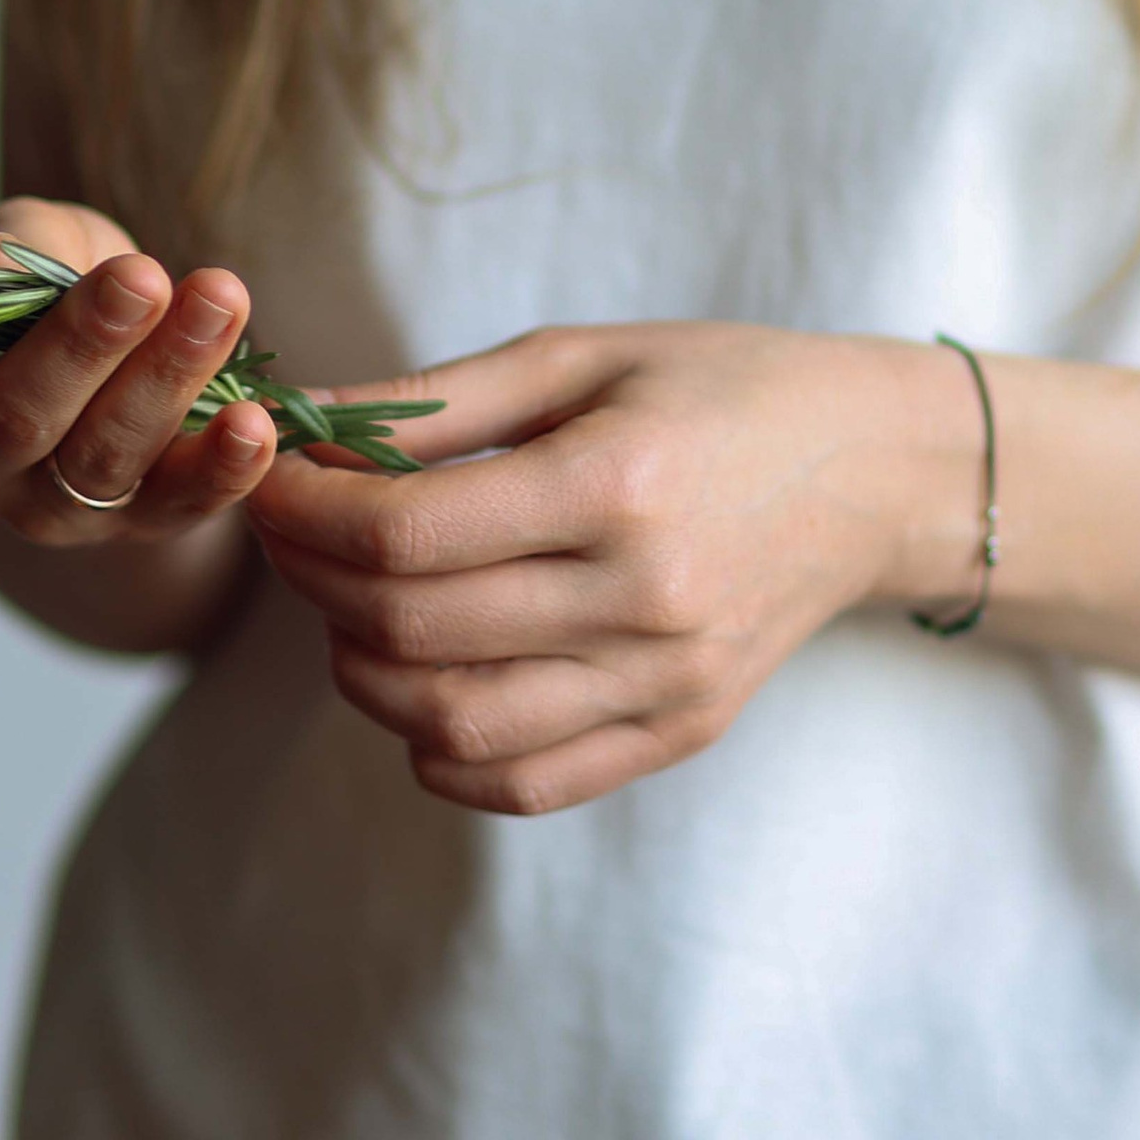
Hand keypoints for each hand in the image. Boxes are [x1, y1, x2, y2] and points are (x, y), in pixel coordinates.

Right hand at [0, 194, 281, 540]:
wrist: (127, 346)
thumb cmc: (55, 283)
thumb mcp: (29, 240)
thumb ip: (10, 246)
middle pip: (16, 420)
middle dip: (83, 345)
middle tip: (140, 278)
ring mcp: (52, 508)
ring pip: (102, 458)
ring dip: (167, 377)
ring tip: (218, 301)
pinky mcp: (138, 527)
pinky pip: (181, 506)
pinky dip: (223, 468)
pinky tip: (255, 422)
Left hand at [250, 323, 982, 815]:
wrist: (872, 471)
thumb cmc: (717, 390)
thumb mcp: (580, 357)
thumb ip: (433, 401)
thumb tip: (291, 427)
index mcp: (617, 483)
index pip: (401, 534)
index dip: (301, 514)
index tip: (267, 479)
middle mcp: (645, 596)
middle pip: (409, 626)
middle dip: (312, 580)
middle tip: (298, 534)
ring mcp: (666, 679)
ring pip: (448, 722)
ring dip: (361, 671)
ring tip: (356, 608)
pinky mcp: (679, 731)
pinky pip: (521, 782)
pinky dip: (439, 751)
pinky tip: (424, 683)